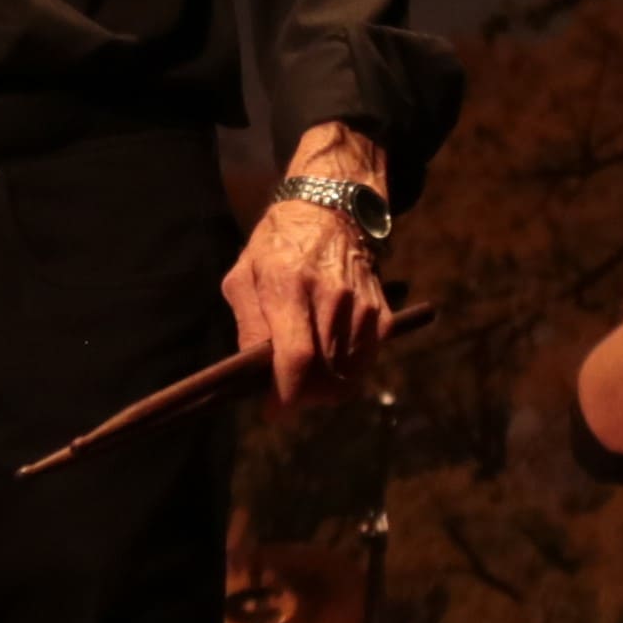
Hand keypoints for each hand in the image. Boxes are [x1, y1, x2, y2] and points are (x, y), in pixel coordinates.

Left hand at [220, 193, 388, 406]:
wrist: (329, 211)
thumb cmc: (276, 246)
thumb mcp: (243, 276)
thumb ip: (247, 324)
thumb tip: (251, 371)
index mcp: (289, 288)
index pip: (297, 357)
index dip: (286, 395)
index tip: (272, 411)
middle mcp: (331, 298)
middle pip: (325, 374)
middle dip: (302, 397)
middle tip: (284, 394)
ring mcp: (361, 305)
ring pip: (349, 374)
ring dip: (325, 389)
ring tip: (304, 378)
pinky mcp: (380, 311)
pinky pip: (367, 361)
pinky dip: (347, 372)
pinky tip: (328, 360)